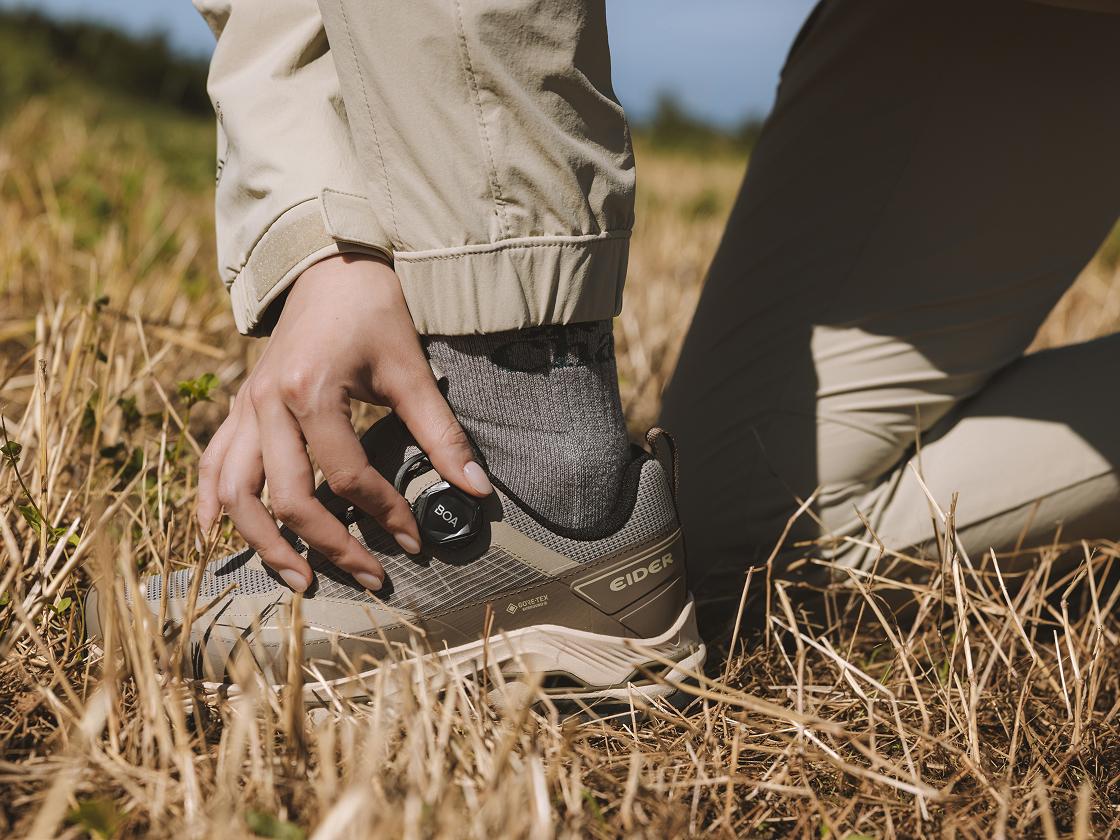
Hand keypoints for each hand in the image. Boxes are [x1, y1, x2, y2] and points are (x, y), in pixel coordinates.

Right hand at [196, 254, 491, 592]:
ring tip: (298, 581)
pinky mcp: (239, 407)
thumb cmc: (373, 310)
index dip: (384, 514)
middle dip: (330, 546)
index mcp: (312, 392)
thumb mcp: (410, 368)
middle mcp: (268, 405)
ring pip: (236, 492)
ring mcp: (246, 407)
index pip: (349, 476)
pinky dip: (209, 502)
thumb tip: (476, 490)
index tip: (413, 541)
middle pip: (289, 497)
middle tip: (368, 577)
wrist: (331, 264)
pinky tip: (214, 534)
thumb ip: (440, 433)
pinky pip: (212, 463)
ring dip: (263, 543)